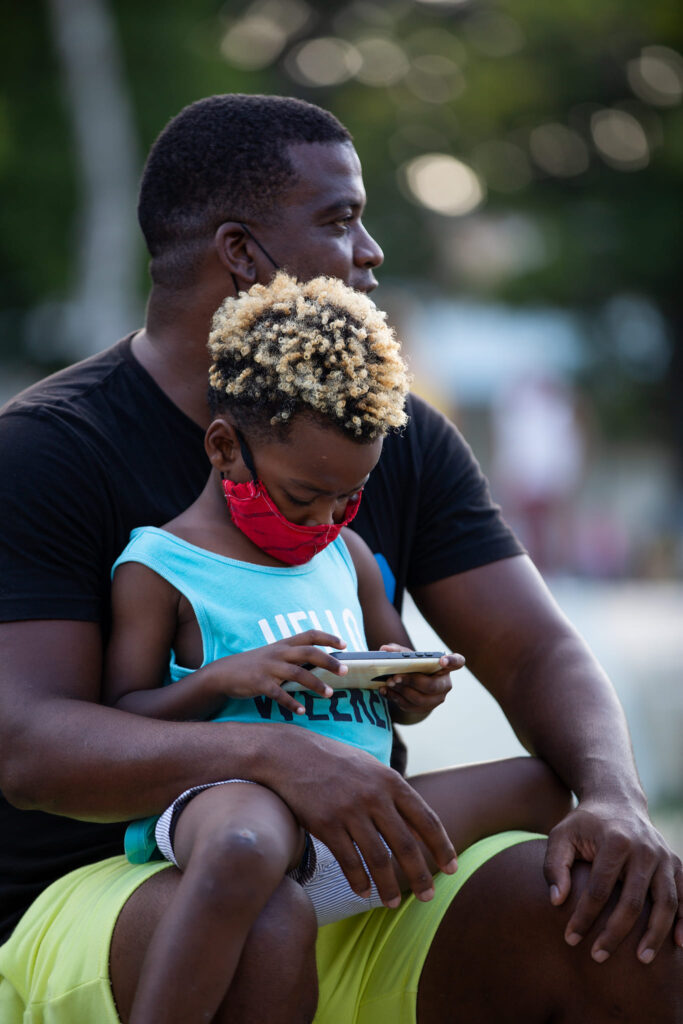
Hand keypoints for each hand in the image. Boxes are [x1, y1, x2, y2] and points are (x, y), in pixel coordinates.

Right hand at [206, 630, 346, 715]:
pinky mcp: (259, 683)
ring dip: (315, 684)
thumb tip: (322, 664)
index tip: (345, 644)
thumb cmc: (256, 664)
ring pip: (297, 674)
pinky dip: (291, 703)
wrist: (225, 673)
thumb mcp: (275, 654)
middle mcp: (278, 653)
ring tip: (329, 694)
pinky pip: (278, 694)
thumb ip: (295, 656)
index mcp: (284, 644)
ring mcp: (269, 667)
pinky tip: (302, 711)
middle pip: (308, 652)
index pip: (310, 634)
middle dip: (328, 661)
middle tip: (345, 671)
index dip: (328, 637)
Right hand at [268, 727, 457, 907]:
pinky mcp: (325, 824)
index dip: (441, 847)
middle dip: (420, 875)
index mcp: (390, 780)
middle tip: (429, 897)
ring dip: (388, 886)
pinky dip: (358, 881)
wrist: (290, 753)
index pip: (426, 819)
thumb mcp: (370, 767)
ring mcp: (349, 810)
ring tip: (394, 904)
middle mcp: (374, 796)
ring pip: (378, 859)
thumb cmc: (333, 760)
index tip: (451, 869)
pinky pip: (348, 861)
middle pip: (405, 845)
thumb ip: (393, 792)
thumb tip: (416, 825)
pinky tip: (364, 893)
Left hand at [377, 643, 463, 720]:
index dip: (452, 661)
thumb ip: (398, 651)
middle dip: (411, 681)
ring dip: (401, 691)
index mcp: (445, 667)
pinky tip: (385, 691)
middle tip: (395, 677)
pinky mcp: (424, 709)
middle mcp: (445, 684)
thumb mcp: (409, 657)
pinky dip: (395, 698)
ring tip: (388, 683)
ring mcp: (436, 699)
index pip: (457, 662)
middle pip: (432, 686)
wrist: (413, 687)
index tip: (442, 660)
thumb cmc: (414, 667)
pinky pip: (410, 707)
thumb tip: (385, 649)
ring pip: (420, 700)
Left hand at [544, 797, 682, 962]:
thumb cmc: (584, 824)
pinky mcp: (676, 863)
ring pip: (666, 902)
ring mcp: (664, 856)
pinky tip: (678, 944)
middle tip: (598, 956)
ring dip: (655, 934)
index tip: (570, 939)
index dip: (584, 917)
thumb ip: (554, 865)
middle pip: (633, 901)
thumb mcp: (561, 835)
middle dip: (615, 933)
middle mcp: (644, 848)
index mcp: (615, 840)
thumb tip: (557, 901)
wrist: (616, 800)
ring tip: (642, 959)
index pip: (599, 889)